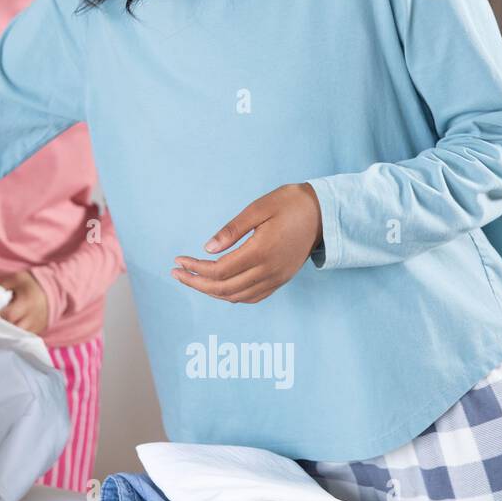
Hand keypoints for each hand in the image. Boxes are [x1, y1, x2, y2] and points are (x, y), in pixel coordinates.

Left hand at [0, 269, 49, 334]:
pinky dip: (15, 336)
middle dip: (0, 328)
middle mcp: (32, 317)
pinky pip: (24, 338)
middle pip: (13, 330)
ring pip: (18, 337)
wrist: (56, 288)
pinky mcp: (39, 331)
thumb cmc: (33, 282)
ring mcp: (36, 326)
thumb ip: (1, 286)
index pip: (8, 315)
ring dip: (7, 334)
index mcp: (26, 303)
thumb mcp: (16, 278)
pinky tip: (8, 331)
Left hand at [171, 183, 322, 303]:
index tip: (178, 260)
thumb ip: (232, 230)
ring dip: (211, 291)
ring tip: (193, 279)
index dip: (195, 269)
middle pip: (224, 289)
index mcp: (261, 252)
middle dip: (196, 283)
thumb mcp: (258, 208)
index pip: (219, 271)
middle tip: (177, 273)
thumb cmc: (290, 203)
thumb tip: (207, 248)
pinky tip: (218, 286)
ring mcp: (277, 278)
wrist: (324, 213)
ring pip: (237, 297)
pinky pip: (252, 296)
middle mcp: (269, 271)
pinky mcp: (281, 280)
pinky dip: (232, 295)